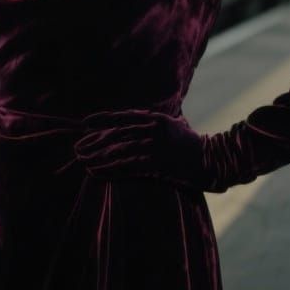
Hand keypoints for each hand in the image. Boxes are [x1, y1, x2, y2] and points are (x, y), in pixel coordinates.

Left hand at [73, 109, 210, 192]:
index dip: (102, 119)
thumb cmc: (190, 143)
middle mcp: (153, 130)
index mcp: (155, 119)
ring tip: (83, 162)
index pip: (122, 117)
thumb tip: (132, 119)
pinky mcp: (157, 164)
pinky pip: (127, 167)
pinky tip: (96, 172)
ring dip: (98, 157)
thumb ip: (152, 122)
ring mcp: (154, 147)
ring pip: (119, 151)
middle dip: (95, 141)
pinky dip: (109, 170)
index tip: (85, 123)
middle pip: (117, 134)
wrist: (210, 159)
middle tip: (78, 147)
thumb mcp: (171, 125)